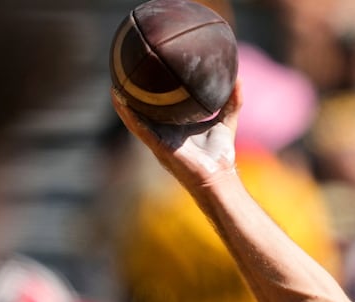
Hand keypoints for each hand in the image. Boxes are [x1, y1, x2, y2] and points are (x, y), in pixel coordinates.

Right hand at [110, 80, 242, 190]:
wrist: (218, 177)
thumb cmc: (219, 155)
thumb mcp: (225, 121)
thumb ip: (232, 101)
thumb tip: (239, 79)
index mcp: (174, 126)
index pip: (159, 106)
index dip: (151, 91)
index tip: (146, 69)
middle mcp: (162, 131)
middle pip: (142, 110)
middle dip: (131, 94)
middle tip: (124, 70)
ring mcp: (158, 138)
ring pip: (134, 117)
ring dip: (123, 102)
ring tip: (115, 82)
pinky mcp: (158, 145)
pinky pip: (139, 127)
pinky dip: (128, 113)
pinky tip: (119, 99)